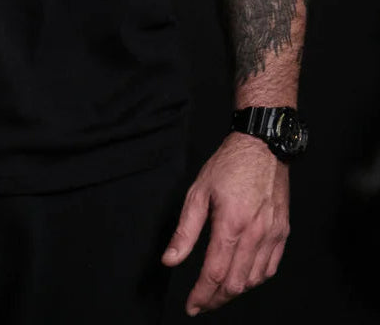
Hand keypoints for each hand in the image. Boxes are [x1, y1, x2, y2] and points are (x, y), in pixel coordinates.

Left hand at [161, 132, 289, 314]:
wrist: (262, 147)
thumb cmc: (228, 165)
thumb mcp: (198, 192)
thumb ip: (185, 230)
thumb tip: (170, 259)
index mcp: (231, 223)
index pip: (215, 273)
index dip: (201, 295)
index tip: (191, 306)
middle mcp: (255, 233)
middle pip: (235, 283)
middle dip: (216, 299)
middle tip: (202, 302)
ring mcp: (272, 234)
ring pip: (254, 280)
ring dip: (235, 291)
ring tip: (218, 291)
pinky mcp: (283, 233)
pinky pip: (270, 268)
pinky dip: (255, 280)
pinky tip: (242, 278)